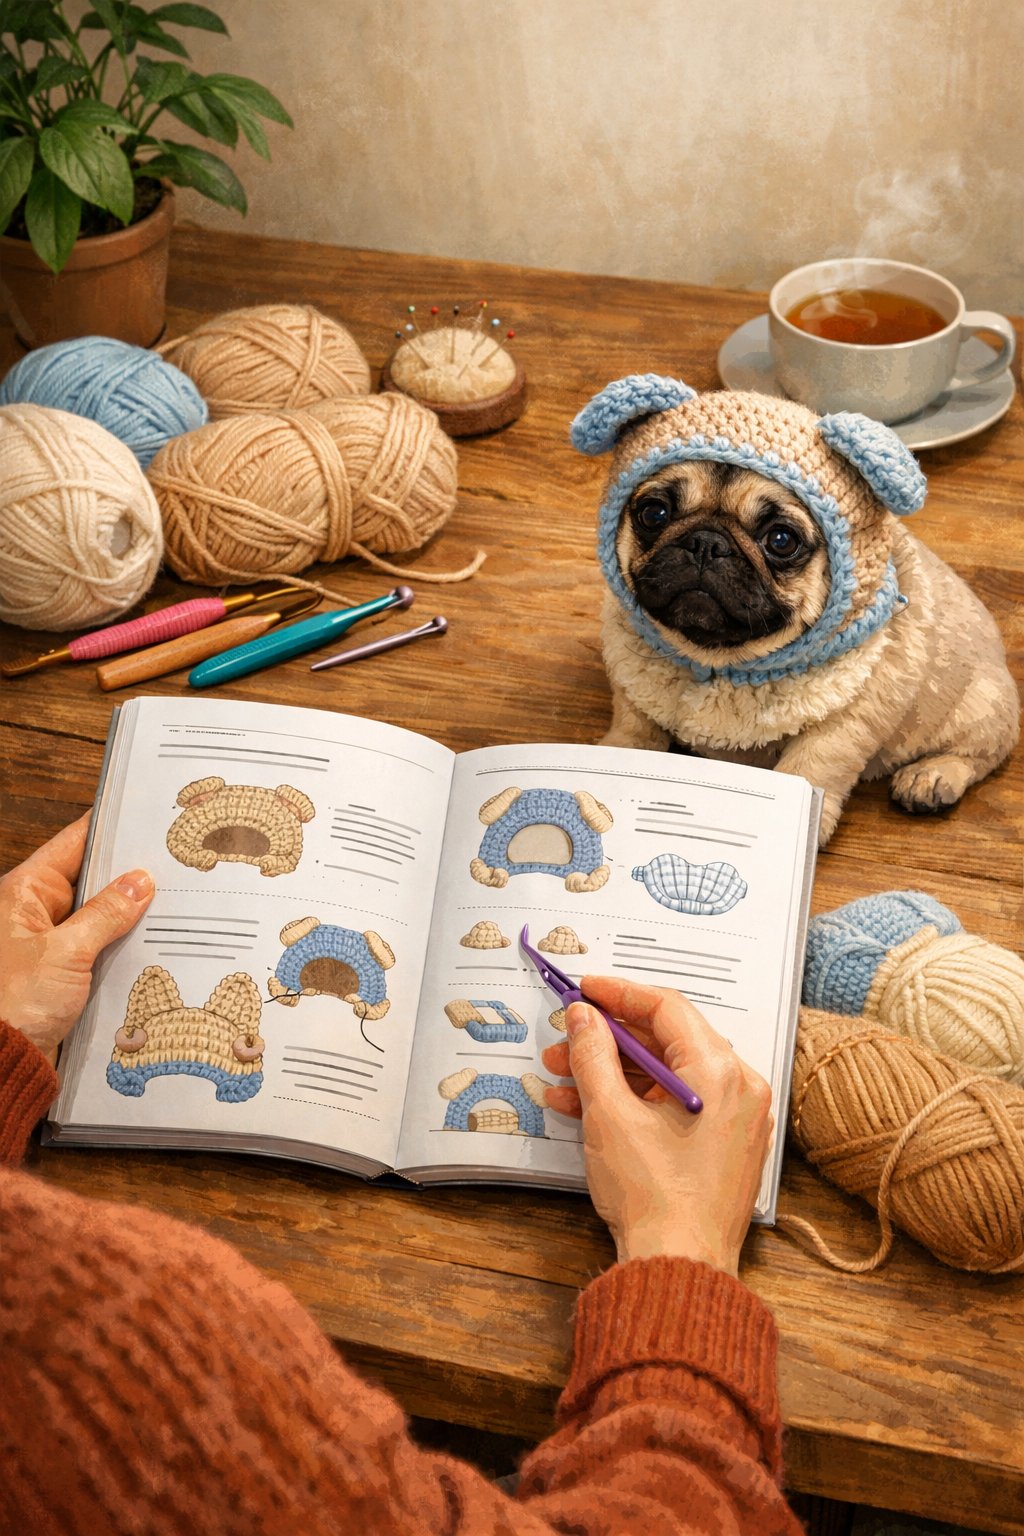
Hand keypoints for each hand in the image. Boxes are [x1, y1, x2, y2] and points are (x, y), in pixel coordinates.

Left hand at [0, 815, 153, 1059]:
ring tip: (177, 900)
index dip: (110, 829)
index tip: (147, 818)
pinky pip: (97, 947)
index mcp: (23, 892)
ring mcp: (48, 942)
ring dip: (129, 914)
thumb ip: (106, 914)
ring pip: (97, 915)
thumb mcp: (67, 953)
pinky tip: (155, 941)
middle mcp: (33, 912)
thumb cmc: (13, 1003)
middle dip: (129, 874)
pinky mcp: (60, 972)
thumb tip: (140, 882)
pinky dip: (122, 944)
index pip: (74, 844)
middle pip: (90, 878)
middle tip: (176, 862)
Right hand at [541, 976, 773, 1275]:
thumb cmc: (655, 1200)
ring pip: (667, 1074)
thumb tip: (584, 1018)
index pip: (667, 1008)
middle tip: (565, 1041)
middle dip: (608, 1041)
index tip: (585, 991)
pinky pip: (678, 1104)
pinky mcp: (725, 1144)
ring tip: (564, 1080)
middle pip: (667, 1040)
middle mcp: (738, 1088)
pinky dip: (636, 1101)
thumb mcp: (609, 1116)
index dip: (618, 995)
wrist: (679, 1269)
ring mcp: (736, 1118)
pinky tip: (588, 1109)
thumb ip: (593, 1055)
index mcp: (719, 1073)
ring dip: (614, 1073)